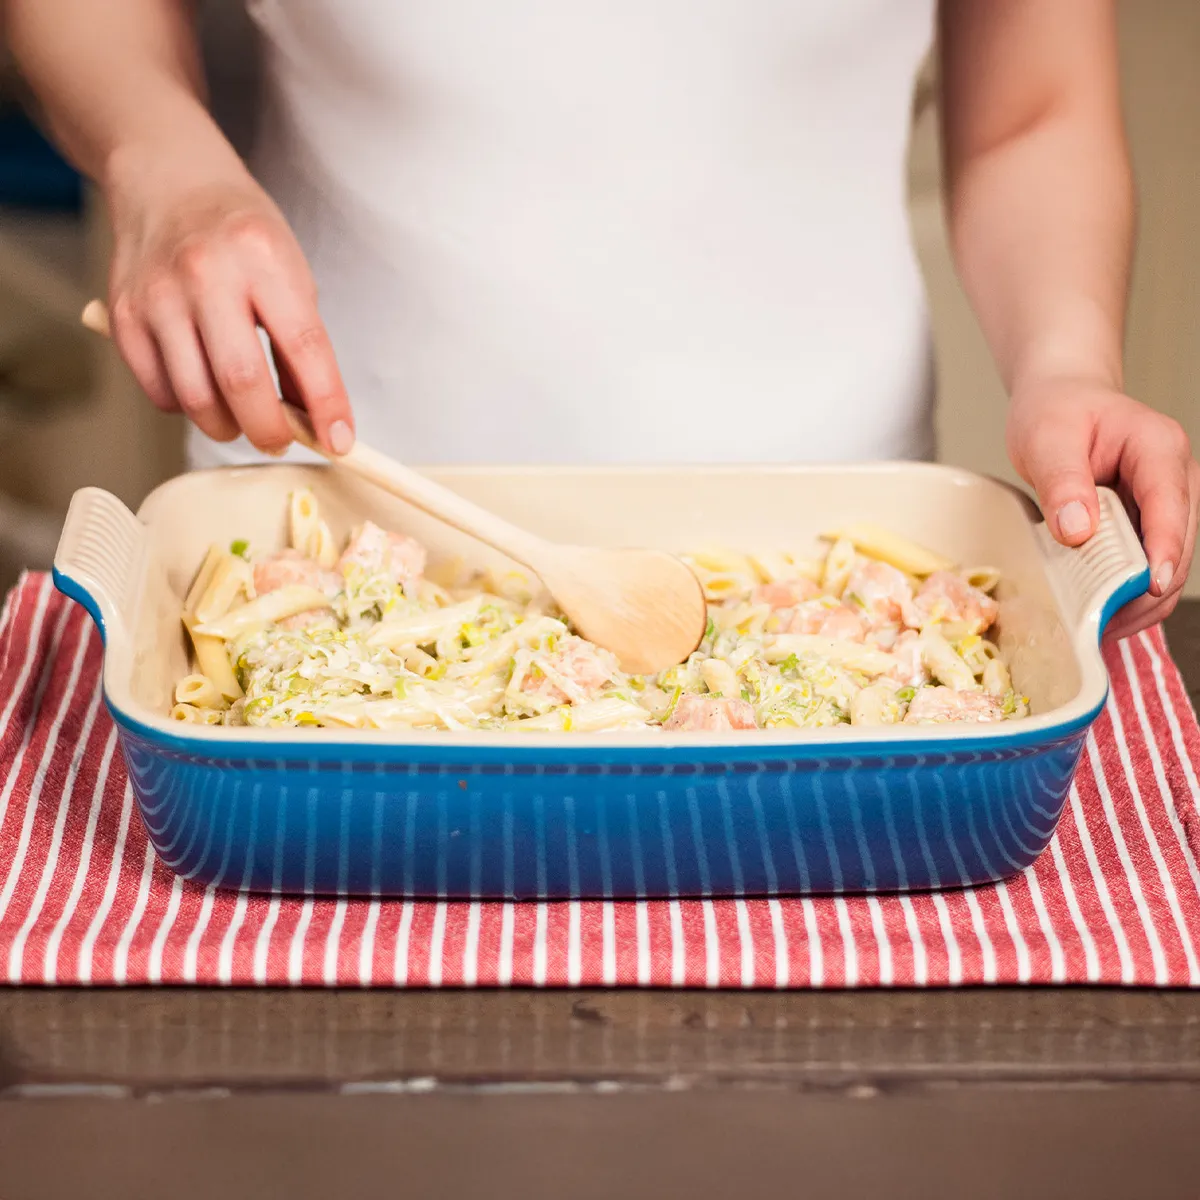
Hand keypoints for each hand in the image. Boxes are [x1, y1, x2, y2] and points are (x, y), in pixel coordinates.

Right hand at [104, 149, 352, 455]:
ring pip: (195, 396)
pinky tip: (203, 391)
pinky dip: (187, 408)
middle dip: (270, 429)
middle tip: (281, 441)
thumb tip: (315, 418)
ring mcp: (159, 294)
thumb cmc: (242, 234)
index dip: (326, 404)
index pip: (304, 346)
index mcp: (263, 257)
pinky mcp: (123, 315)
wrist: (169, 180)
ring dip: (227, 427)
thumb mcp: (291, 273)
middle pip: (241, 381)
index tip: (339, 441)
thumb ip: (301, 344)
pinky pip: (159, 390)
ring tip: (242, 421)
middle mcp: (207, 273)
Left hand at [1007, 378, 1198, 639]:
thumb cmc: (1057, 411)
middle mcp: (1173, 479)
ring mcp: (1165, 506)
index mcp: (1157, 448)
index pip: (1170, 504)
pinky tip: (1101, 613)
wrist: (1061, 401)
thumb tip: (1078, 530)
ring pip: (1168, 565)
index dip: (1164, 548)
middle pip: (1178, 544)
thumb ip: (1062, 481)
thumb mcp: (1047, 438)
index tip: (1149, 584)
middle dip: (1147, 589)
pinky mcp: (1148, 526)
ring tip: (1098, 627)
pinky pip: (1147, 567)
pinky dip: (1127, 593)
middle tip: (1105, 623)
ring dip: (1138, 600)